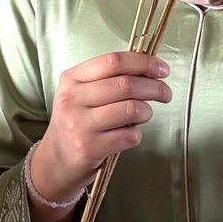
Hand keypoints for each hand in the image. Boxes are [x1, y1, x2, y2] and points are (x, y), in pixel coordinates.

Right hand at [30, 51, 173, 205]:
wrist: (56, 159)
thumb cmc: (77, 122)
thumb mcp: (81, 94)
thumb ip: (108, 79)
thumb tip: (149, 69)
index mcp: (72, 79)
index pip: (113, 62)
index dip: (143, 63)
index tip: (162, 69)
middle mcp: (72, 99)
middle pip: (126, 85)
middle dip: (155, 87)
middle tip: (166, 93)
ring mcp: (80, 124)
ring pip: (131, 109)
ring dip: (147, 112)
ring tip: (144, 115)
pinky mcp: (89, 147)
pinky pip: (129, 135)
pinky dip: (136, 134)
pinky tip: (128, 134)